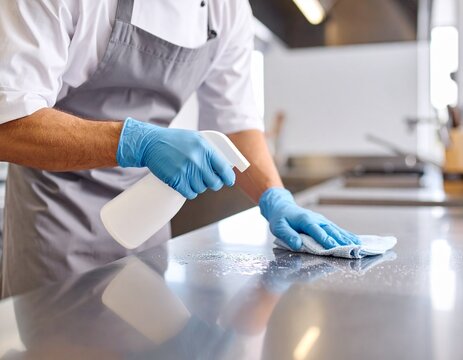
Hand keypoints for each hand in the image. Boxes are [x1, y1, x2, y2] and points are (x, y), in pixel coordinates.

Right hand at [116, 118, 235, 198]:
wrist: (150, 143)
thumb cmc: (174, 141)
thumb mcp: (196, 139)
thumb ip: (210, 151)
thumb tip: (225, 166)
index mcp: (204, 147)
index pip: (224, 168)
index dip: (228, 178)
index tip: (229, 181)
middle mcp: (197, 159)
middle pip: (214, 183)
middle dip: (212, 184)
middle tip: (208, 181)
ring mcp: (186, 169)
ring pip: (201, 189)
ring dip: (198, 186)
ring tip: (190, 177)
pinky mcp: (175, 179)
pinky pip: (190, 193)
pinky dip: (189, 191)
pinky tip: (185, 183)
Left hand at [259, 188, 360, 250]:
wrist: (282, 207)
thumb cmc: (280, 218)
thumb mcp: (278, 227)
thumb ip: (288, 235)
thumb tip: (297, 244)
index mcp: (305, 220)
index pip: (317, 232)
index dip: (326, 240)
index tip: (334, 248)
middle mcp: (316, 219)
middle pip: (331, 231)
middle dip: (342, 241)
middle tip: (352, 250)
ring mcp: (321, 220)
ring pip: (336, 230)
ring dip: (347, 239)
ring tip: (358, 246)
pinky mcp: (324, 223)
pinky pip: (337, 229)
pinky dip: (346, 235)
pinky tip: (355, 240)